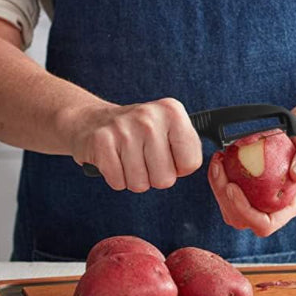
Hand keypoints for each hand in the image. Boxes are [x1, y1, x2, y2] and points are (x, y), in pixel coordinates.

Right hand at [67, 97, 202, 192]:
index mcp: (173, 112)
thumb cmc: (138, 132)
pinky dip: (116, 178)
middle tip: (143, 157)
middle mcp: (150, 117)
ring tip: (127, 158)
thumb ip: (188, 147)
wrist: (91, 121)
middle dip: (154, 176)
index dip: (178, 166)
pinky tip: (114, 160)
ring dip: (134, 178)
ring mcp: (124, 128)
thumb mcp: (169, 129)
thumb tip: (203, 167)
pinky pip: (118, 182)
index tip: (167, 154)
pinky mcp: (102, 142)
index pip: (191, 163)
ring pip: (140, 184)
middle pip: (165, 178)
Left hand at [208, 106, 295, 236]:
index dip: (245, 212)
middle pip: (244, 220)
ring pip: (234, 210)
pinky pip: (233, 193)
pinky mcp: (255, 189)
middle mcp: (278, 207)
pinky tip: (221, 160)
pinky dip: (223, 180)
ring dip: (220, 190)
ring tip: (217, 163)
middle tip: (219, 170)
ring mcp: (265, 199)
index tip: (232, 187)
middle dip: (225, 199)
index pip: (266, 224)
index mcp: (293, 204)